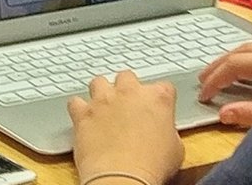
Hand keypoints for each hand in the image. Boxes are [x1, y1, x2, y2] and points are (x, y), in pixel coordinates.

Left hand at [68, 71, 183, 184]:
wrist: (123, 178)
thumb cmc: (151, 166)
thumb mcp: (176, 149)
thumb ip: (169, 132)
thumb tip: (164, 135)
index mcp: (158, 98)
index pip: (163, 87)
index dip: (159, 99)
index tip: (156, 109)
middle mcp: (130, 93)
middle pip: (127, 76)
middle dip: (127, 88)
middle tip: (128, 105)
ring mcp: (104, 101)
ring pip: (99, 82)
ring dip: (101, 92)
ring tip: (103, 107)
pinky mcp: (83, 114)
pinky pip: (75, 102)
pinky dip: (78, 109)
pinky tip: (83, 118)